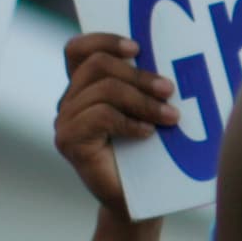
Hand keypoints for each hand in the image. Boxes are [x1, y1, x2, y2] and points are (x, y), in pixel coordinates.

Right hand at [56, 30, 178, 216]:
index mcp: (84, 87)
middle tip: (169, 89)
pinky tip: (148, 133)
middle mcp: (70, 101)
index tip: (138, 49)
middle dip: (138, 74)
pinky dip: (130, 122)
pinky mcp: (69, 142)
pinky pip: (101, 116)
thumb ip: (146, 84)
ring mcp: (66, 121)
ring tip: (170, 116)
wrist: (139, 200)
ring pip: (104, 90)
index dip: (105, 40)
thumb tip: (175, 54)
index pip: (78, 49)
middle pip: (97, 65)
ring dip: (143, 100)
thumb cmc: (148, 152)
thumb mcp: (148, 109)